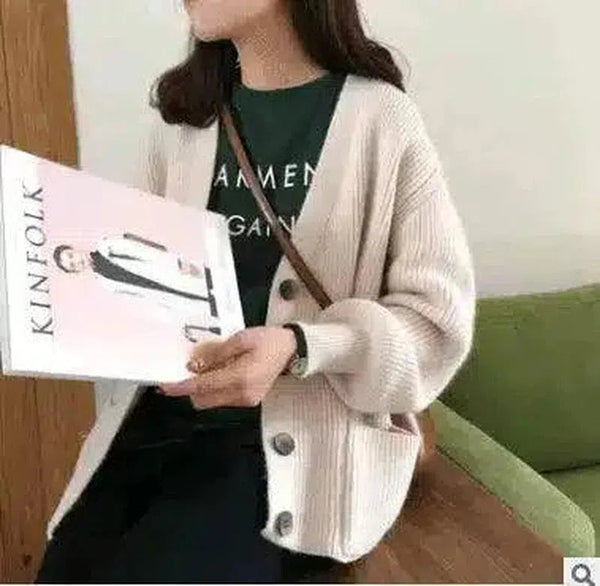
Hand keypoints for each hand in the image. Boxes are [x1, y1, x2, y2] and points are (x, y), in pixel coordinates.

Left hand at [159, 327, 296, 409]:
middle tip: (186, 371)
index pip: (203, 386)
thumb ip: (216, 354)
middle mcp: (242, 394)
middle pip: (203, 400)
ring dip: (203, 389)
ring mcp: (246, 400)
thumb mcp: (240, 338)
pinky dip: (214, 389)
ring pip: (212, 401)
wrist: (292, 349)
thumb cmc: (268, 340)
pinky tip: (220, 373)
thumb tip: (194, 366)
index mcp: (240, 377)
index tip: (165, 386)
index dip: (182, 387)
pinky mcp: (249, 401)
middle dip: (191, 389)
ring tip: (206, 368)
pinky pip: (222, 399)